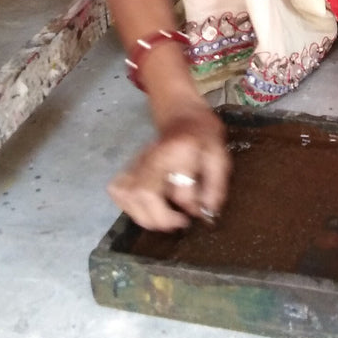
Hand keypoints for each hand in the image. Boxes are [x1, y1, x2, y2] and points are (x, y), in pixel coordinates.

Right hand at [107, 104, 230, 230]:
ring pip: (127, 195)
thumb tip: (206, 212)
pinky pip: (118, 191)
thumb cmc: (203, 137)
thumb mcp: (219, 155)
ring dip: (144, 216)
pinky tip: (145, 207)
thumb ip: (216, 184)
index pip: (179, 186)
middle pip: (144, 193)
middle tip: (178, 222)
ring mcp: (137, 160)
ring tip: (163, 218)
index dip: (190, 205)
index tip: (198, 212)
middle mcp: (154, 155)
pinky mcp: (128, 166)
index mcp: (180, 150)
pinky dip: (128, 205)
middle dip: (160, 218)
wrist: (183, 115)